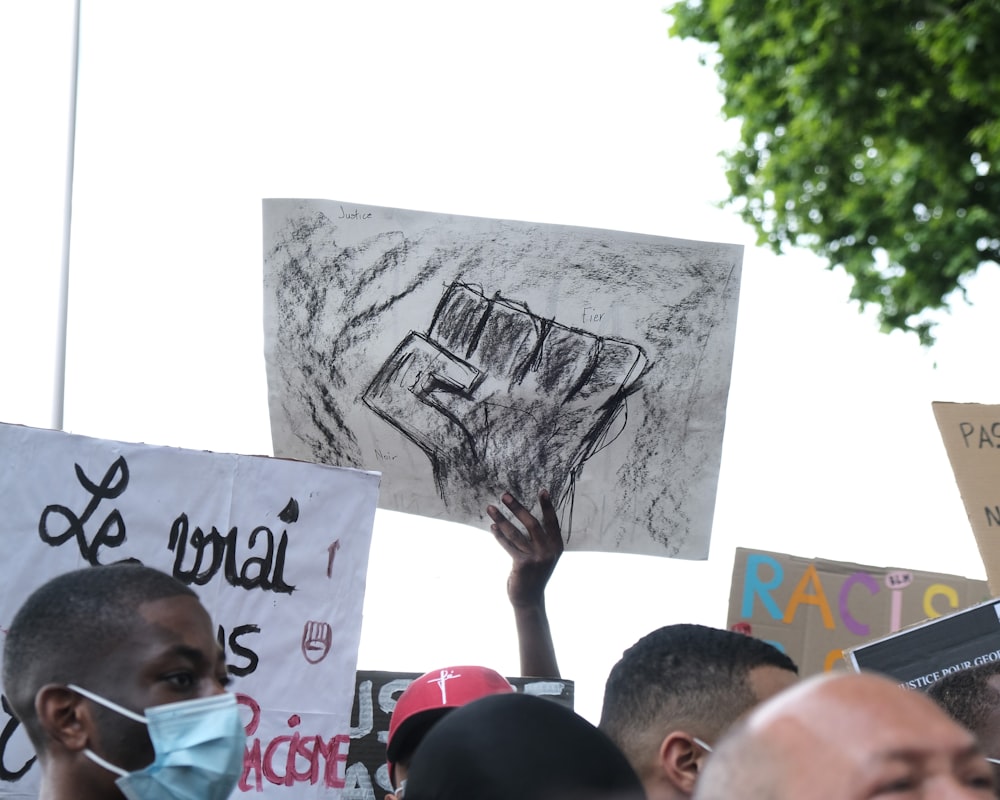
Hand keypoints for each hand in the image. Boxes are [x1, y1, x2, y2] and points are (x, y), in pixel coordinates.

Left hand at [487, 489, 562, 608]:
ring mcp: (536, 558)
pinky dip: (499, 535)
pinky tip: (492, 527)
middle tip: (504, 495)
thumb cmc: (535, 572)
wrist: (529, 599)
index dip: (547, 506)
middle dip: (517, 507)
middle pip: (532, 524)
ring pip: (515, 533)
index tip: (542, 490)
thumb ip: (540, 538)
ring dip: (501, 519)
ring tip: (490, 508)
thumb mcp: (543, 555)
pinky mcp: (522, 565)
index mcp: (557, 546)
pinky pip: (508, 545)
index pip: (552, 522)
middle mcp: (548, 551)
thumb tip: (524, 513)